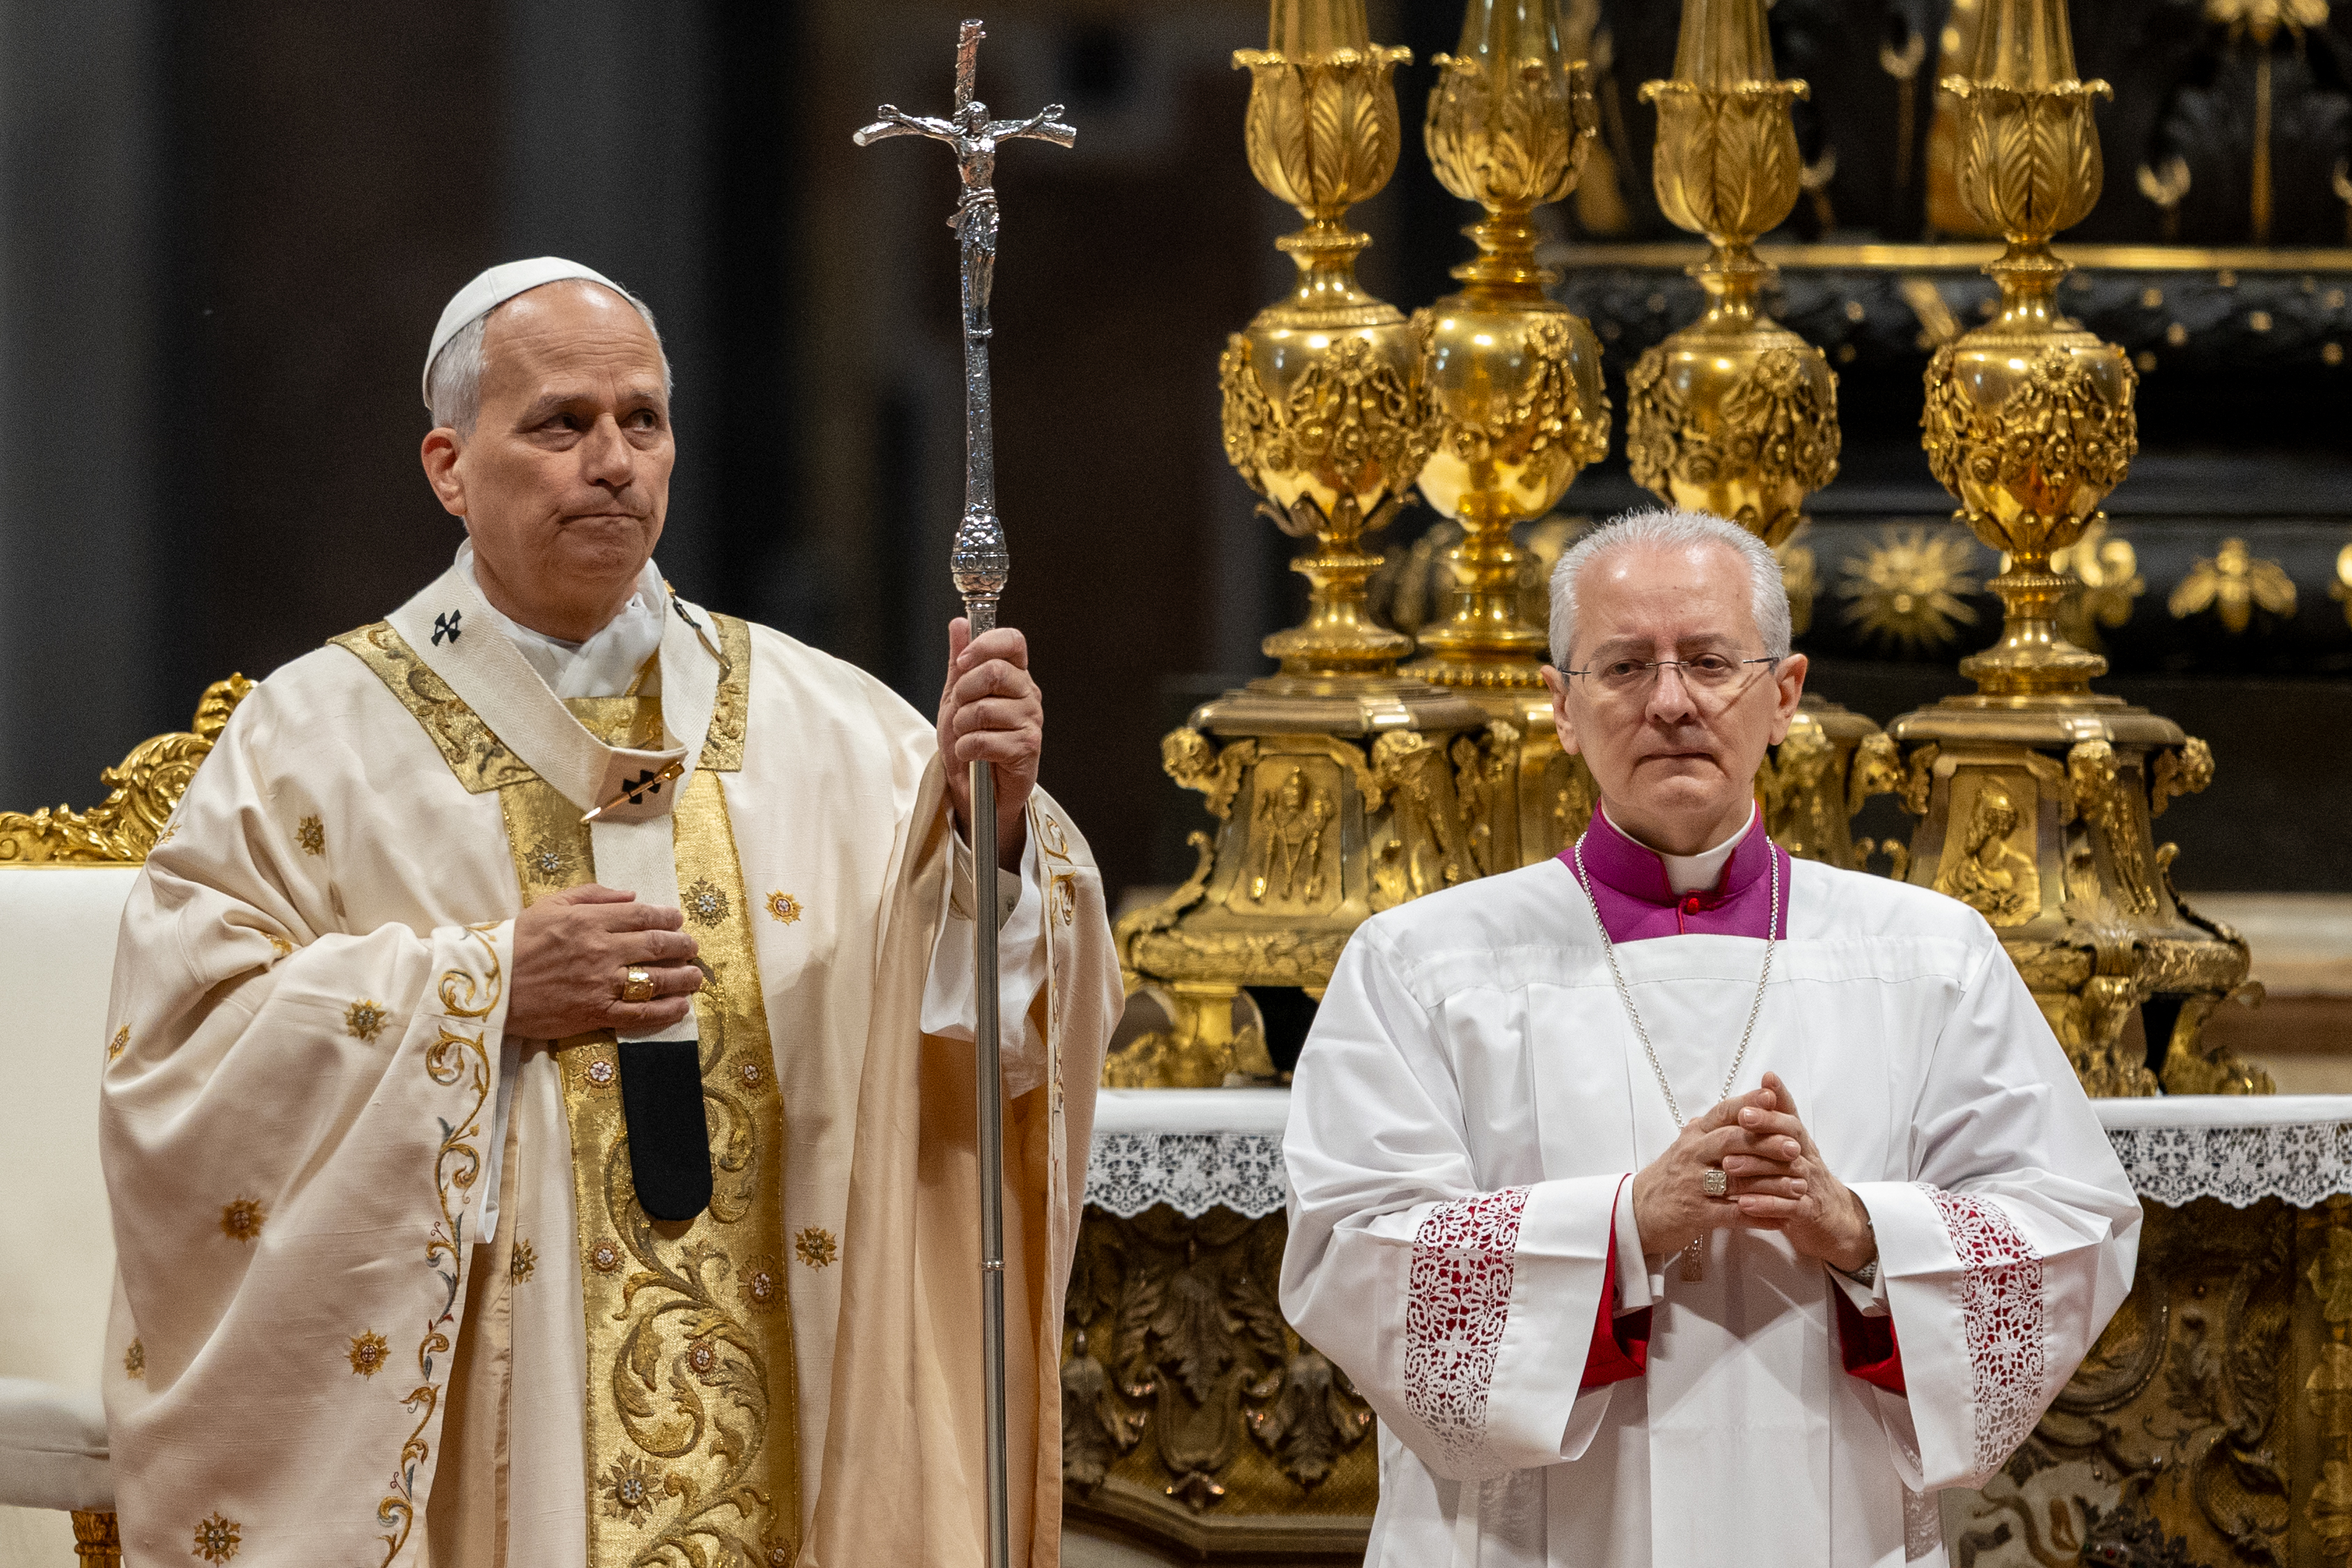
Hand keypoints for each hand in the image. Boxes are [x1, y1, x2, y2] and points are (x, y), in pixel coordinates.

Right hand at [507, 885, 702, 1039]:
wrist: (488, 984)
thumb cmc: (518, 941)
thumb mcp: (551, 905)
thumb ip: (593, 895)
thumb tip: (631, 895)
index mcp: (590, 921)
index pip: (642, 916)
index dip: (666, 918)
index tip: (678, 920)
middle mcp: (601, 950)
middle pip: (656, 946)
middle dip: (682, 946)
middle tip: (692, 947)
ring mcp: (601, 984)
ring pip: (655, 980)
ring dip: (683, 977)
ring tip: (696, 976)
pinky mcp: (595, 1013)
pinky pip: (640, 1013)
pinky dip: (666, 1010)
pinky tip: (682, 1006)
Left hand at [938, 618, 1041, 870]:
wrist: (977, 790)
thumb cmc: (971, 742)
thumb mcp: (957, 697)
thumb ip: (960, 662)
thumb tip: (959, 624)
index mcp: (1014, 676)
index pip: (1013, 641)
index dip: (985, 644)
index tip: (964, 661)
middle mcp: (1028, 694)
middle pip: (996, 671)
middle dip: (964, 691)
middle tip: (958, 709)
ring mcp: (1031, 721)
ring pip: (984, 708)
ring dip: (962, 726)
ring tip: (965, 737)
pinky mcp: (1027, 748)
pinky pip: (985, 739)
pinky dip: (967, 749)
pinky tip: (971, 754)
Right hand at [1631, 1086, 1781, 1257]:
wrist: (1637, 1212)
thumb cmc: (1668, 1178)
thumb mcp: (1685, 1148)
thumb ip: (1709, 1129)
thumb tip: (1734, 1107)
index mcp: (1693, 1136)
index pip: (1722, 1113)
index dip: (1747, 1104)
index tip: (1773, 1098)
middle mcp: (1692, 1155)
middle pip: (1731, 1141)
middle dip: (1766, 1143)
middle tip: (1795, 1147)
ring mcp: (1692, 1184)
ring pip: (1737, 1178)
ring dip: (1771, 1183)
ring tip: (1799, 1186)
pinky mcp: (1695, 1213)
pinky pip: (1732, 1214)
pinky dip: (1759, 1216)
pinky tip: (1781, 1219)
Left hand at [1716, 1072, 1875, 1273]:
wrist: (1831, 1217)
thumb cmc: (1801, 1173)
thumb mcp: (1792, 1141)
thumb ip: (1779, 1113)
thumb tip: (1768, 1076)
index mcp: (1799, 1141)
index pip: (1788, 1119)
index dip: (1771, 1108)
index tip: (1751, 1097)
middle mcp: (1806, 1159)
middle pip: (1788, 1140)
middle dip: (1765, 1128)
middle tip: (1740, 1120)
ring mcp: (1808, 1185)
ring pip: (1785, 1173)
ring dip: (1756, 1167)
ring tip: (1728, 1165)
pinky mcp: (1807, 1212)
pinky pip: (1788, 1208)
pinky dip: (1766, 1205)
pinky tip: (1744, 1204)